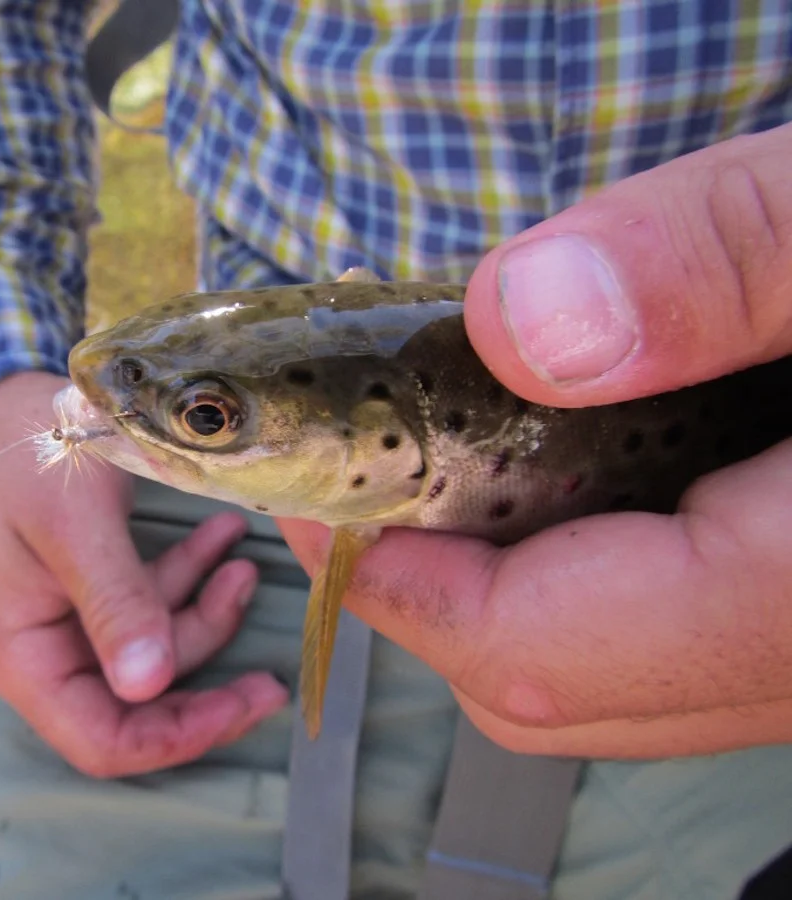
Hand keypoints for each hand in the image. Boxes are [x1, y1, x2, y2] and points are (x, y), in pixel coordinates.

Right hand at [0, 371, 286, 776]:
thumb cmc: (26, 456)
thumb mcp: (75, 524)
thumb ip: (114, 603)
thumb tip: (150, 684)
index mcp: (17, 655)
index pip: (98, 738)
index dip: (176, 736)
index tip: (244, 705)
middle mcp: (36, 654)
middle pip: (132, 705)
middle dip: (204, 684)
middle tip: (272, 676)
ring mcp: (62, 624)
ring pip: (151, 649)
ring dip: (203, 612)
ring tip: (244, 561)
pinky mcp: (87, 593)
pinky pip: (146, 606)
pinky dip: (186, 578)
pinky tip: (223, 539)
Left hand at [280, 122, 791, 759]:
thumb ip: (725, 260)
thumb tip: (525, 317)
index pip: (544, 652)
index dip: (403, 590)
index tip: (319, 506)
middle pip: (563, 686)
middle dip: (436, 601)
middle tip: (360, 491)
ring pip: (618, 674)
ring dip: (505, 590)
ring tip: (445, 480)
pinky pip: (674, 635)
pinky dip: (588, 575)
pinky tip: (570, 481)